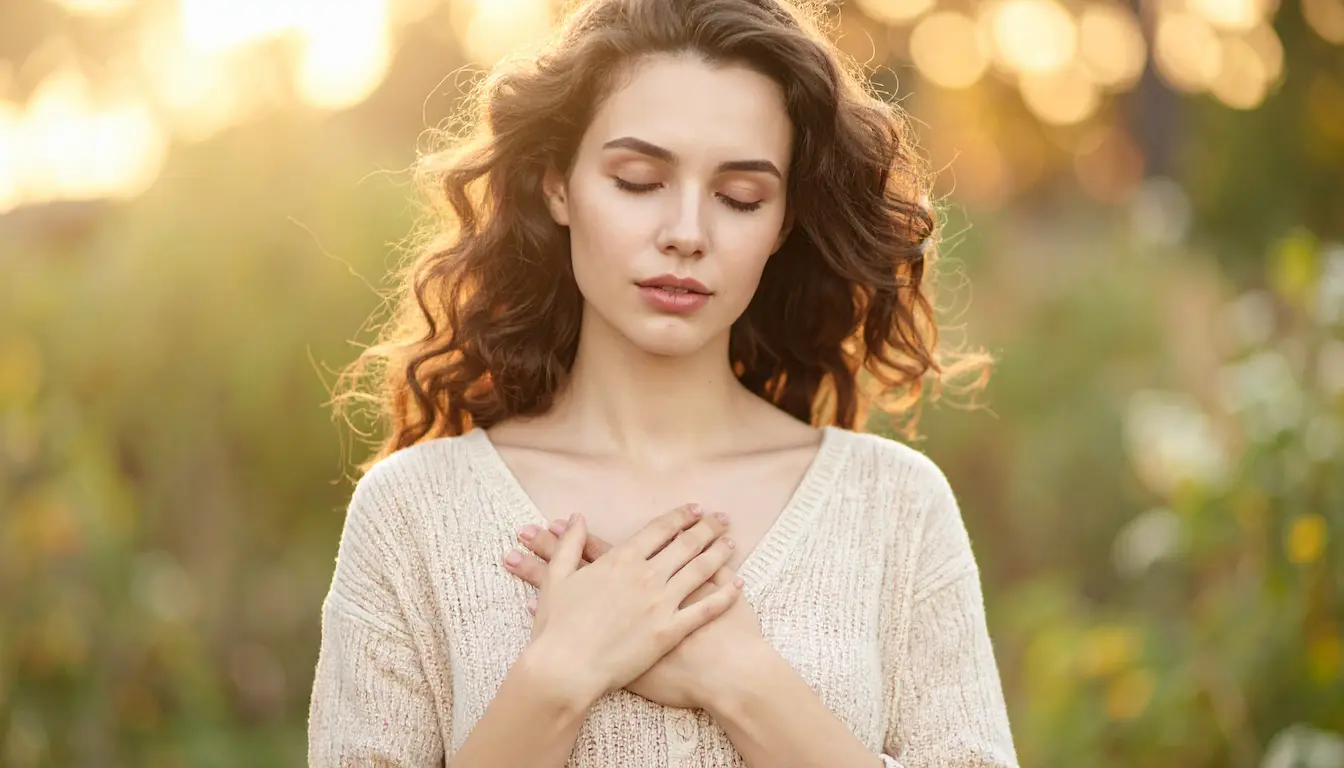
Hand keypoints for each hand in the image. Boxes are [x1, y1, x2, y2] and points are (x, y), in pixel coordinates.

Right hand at [510, 504, 743, 702]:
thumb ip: (569, 544)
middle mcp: (646, 575)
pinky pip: (706, 609)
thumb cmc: (557, 627)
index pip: (660, 529)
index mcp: (621, 559)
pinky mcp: (670, 631)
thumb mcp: (556, 578)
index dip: (681, 516)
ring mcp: (661, 603)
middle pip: (687, 544)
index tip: (696, 509)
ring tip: (732, 543)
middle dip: (708, 528)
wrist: (565, 669)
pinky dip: (725, 595)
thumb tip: (577, 518)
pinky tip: (738, 585)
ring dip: (719, 553)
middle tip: (723, 519)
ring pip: (701, 570)